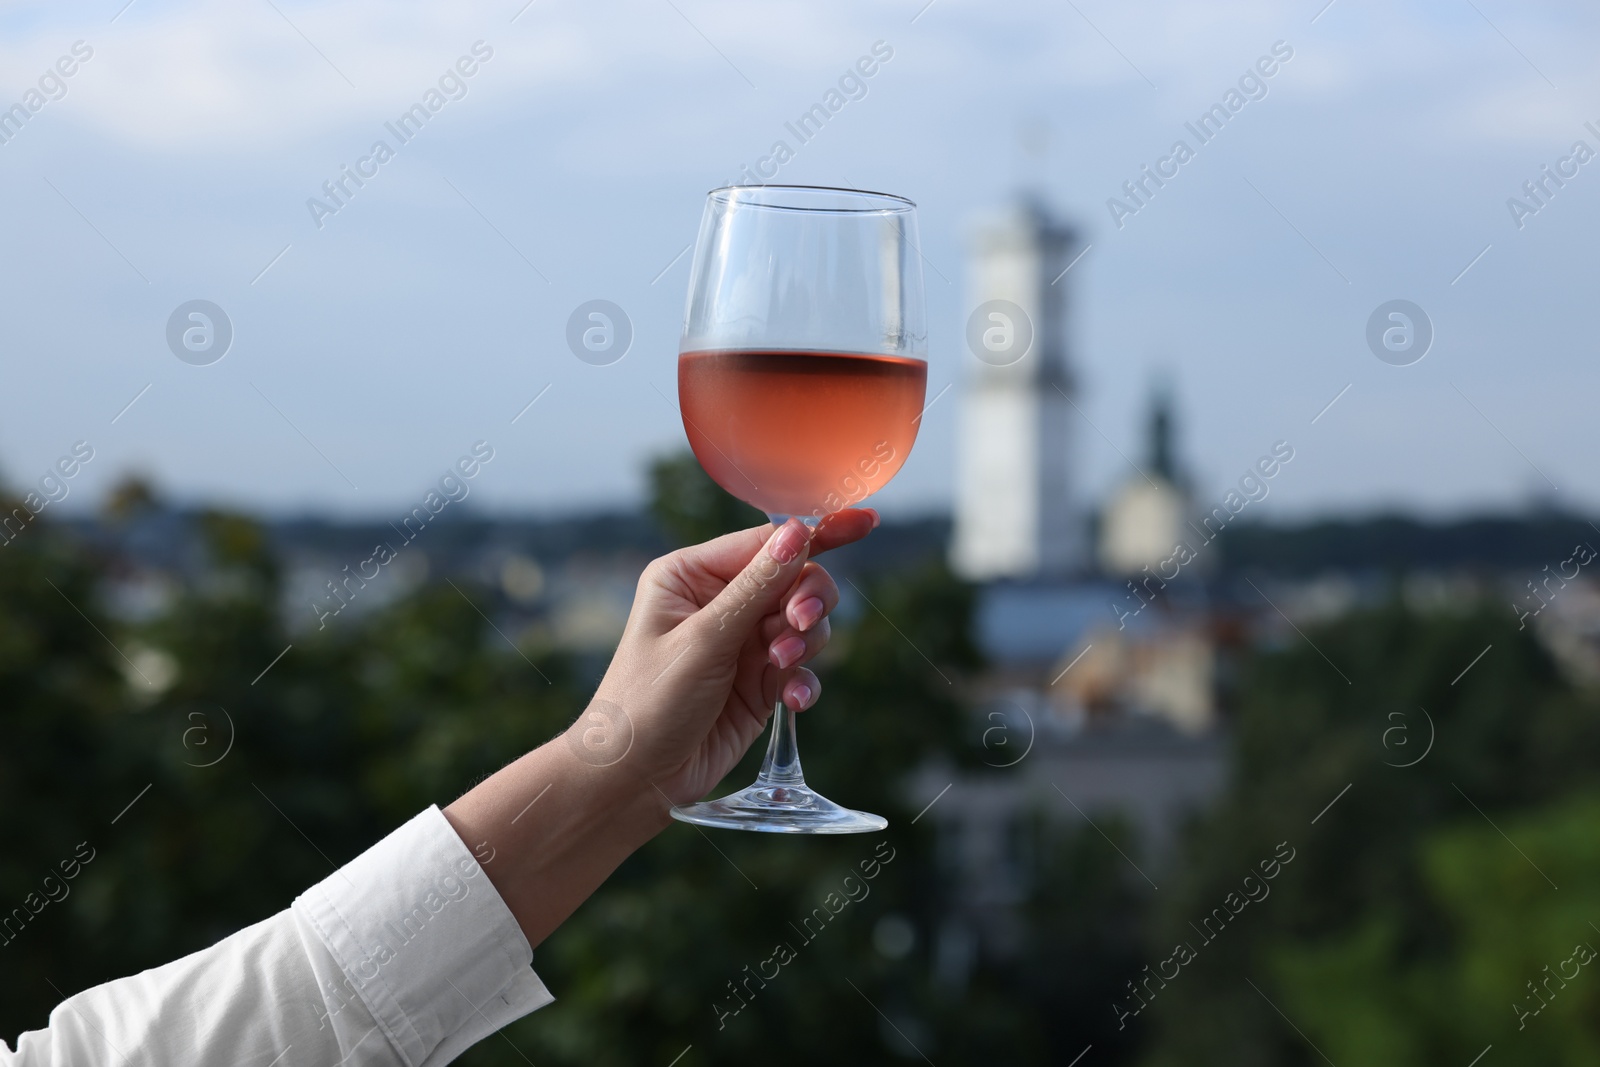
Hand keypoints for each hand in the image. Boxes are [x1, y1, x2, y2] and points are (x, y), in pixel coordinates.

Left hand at [585, 510, 876, 806]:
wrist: (635, 781)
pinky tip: (791, 700)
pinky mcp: (758, 684)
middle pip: (794, 581)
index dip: (815, 535)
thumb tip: (800, 532)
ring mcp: (741, 644)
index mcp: (691, 576)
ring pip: (804, 624)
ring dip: (804, 644)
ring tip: (779, 669)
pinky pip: (800, 669)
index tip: (863, 523)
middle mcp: (718, 603)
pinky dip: (802, 681)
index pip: (764, 544)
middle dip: (807, 601)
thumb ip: (757, 586)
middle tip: (799, 626)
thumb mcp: (704, 639)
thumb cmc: (648, 703)